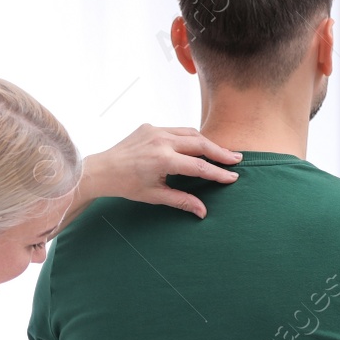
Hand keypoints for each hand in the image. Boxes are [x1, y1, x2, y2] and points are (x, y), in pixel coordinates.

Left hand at [78, 125, 241, 218]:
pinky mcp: (151, 126)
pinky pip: (176, 130)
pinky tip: (199, 145)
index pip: (199, 166)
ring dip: (207, 143)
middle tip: (237, 159)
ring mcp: (156, 130)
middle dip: (220, 152)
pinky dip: (190, 138)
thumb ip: (182, 200)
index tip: (232, 177)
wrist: (101, 170)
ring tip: (222, 152)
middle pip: (200, 144)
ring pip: (190, 133)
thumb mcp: (156, 196)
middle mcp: (161, 141)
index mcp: (163, 159)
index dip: (218, 173)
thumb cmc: (127, 185)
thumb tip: (203, 212)